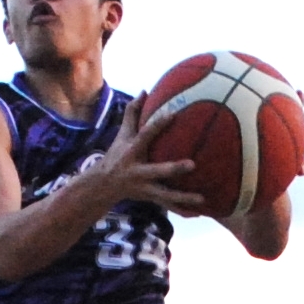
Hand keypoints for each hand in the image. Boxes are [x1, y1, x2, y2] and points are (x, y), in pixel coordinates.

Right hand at [84, 100, 212, 215]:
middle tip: (193, 164)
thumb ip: (132, 113)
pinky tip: (199, 213)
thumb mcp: (122, 134)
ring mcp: (144, 188)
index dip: (158, 124)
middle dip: (174, 169)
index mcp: (132, 152)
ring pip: (165, 195)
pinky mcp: (150, 199)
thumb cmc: (117, 155)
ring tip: (201, 199)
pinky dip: (183, 210)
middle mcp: (138, 171)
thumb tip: (144, 90)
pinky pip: (168, 206)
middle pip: (157, 171)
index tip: (173, 114)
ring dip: (183, 198)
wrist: (102, 186)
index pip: (145, 135)